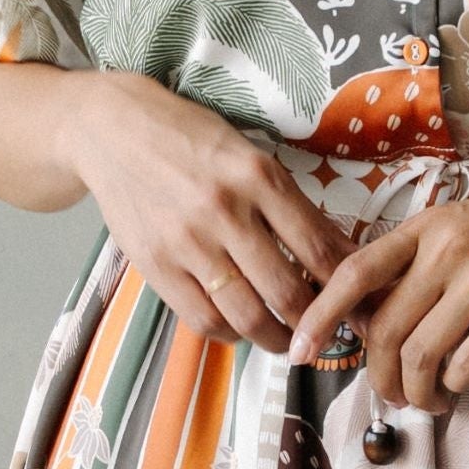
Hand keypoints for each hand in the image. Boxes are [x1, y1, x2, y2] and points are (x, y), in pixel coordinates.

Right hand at [52, 74, 342, 345]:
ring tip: (290, 340)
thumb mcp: (249, 155)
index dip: (345, 285)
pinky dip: (231, 334)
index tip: (357, 302)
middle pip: (287, 291)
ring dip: (277, 338)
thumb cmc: (190, 139)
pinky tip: (242, 328)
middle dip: (316, 322)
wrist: (112, 129)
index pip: (317, 247)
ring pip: (247, 315)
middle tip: (327, 329)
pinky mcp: (154, 265)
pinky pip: (202, 319)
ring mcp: (186, 242)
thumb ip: (289, 203)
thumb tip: (336, 251)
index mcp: (257, 176)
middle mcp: (224, 210)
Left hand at [290, 144, 468, 409]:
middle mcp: (447, 252)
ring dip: (416, 393)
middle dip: (377, 378)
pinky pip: (465, 365)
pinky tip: (462, 387)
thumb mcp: (464, 226)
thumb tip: (378, 317)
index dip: (319, 316)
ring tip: (429, 401)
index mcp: (426, 228)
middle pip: (382, 331)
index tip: (301, 351)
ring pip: (419, 356)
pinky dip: (455, 387)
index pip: (354, 273)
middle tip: (391, 396)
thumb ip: (421, 263)